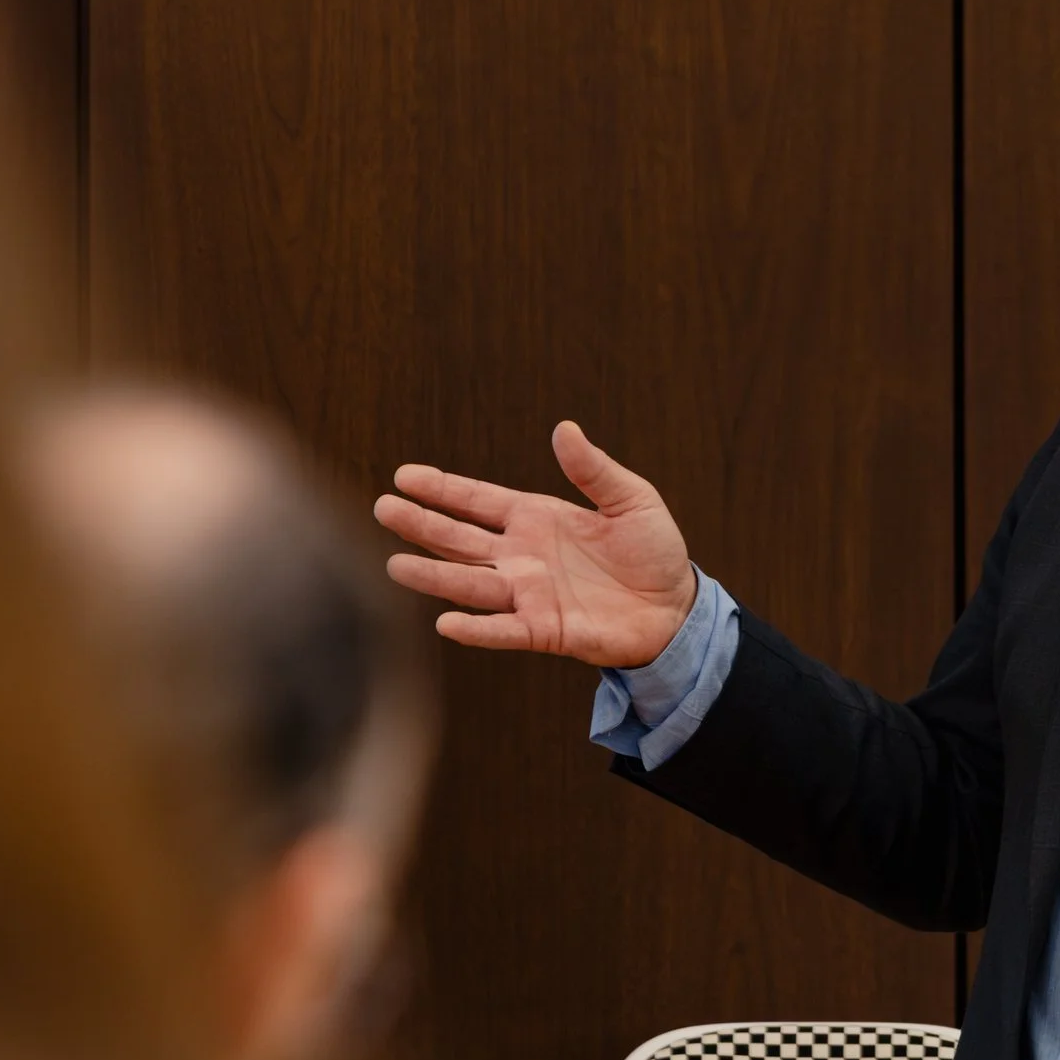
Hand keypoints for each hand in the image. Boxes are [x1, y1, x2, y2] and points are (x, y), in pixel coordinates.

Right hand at [374, 421, 696, 666]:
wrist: (677, 607)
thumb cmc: (654, 551)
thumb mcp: (631, 500)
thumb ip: (594, 470)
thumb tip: (565, 429)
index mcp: (535, 519)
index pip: (477, 501)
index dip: (442, 489)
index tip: (403, 476)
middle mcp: (521, 556)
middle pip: (459, 539)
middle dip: (421, 523)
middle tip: (381, 509)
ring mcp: (529, 594)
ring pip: (471, 583)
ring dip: (434, 575)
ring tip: (395, 565)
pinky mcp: (546, 631)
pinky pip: (505, 630)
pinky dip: (477, 629)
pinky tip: (446, 623)